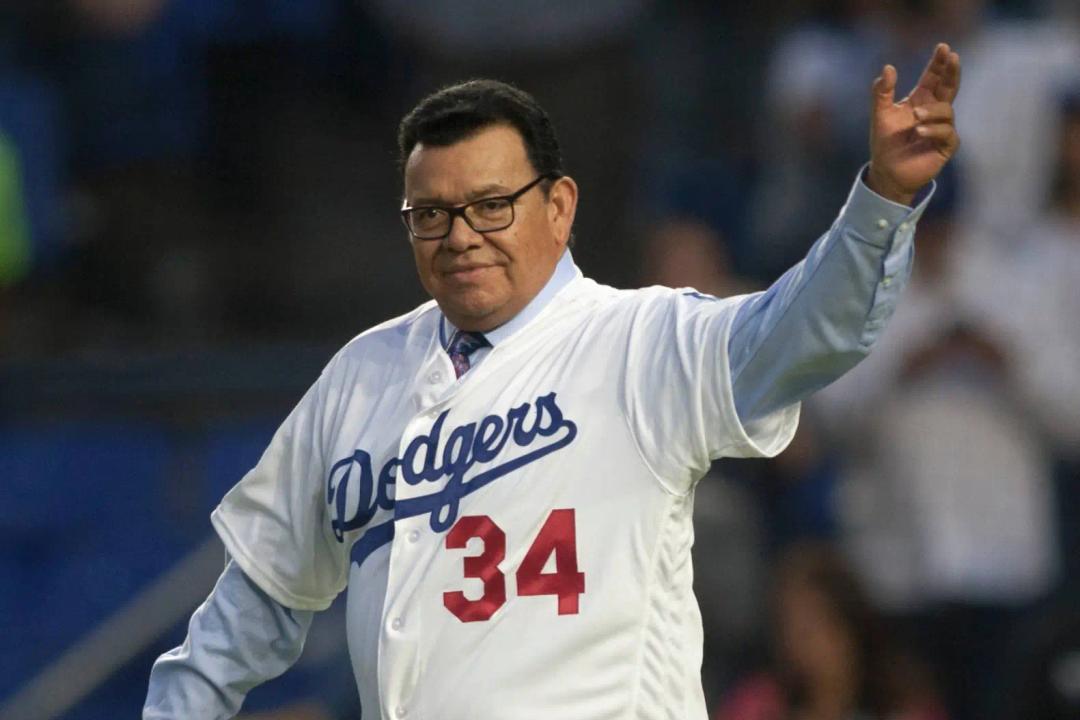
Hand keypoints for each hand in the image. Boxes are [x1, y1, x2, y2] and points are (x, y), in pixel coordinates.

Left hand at [867, 43, 960, 205]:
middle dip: (952, 72)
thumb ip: (882, 92)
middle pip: (949, 87)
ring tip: (916, 117)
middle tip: (953, 57)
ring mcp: (942, 127)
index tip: (944, 47)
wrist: (887, 172)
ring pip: (947, 110)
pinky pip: (947, 132)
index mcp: (921, 100)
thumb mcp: (880, 115)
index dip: (939, 63)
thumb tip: (888, 67)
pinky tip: (920, 131)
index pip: (934, 77)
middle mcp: (934, 111)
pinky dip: (933, 129)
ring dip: (932, 111)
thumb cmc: (885, 143)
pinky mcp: (945, 145)